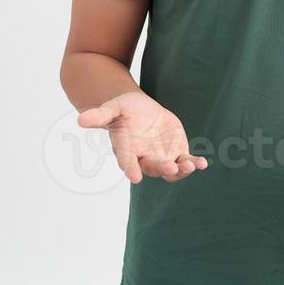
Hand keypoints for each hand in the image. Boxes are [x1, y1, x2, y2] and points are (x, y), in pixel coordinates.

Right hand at [77, 91, 207, 183]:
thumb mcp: (113, 107)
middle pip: (152, 166)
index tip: (135, 176)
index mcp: (126, 149)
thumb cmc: (124, 109)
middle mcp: (144, 158)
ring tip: (191, 165)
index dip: (130, 167)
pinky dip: (194, 163)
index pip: (127, 161)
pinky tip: (203, 163)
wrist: (140, 109)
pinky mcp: (176, 152)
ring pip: (171, 169)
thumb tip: (80, 119)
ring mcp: (162, 157)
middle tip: (169, 167)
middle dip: (161, 167)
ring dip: (181, 170)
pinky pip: (186, 161)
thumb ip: (100, 114)